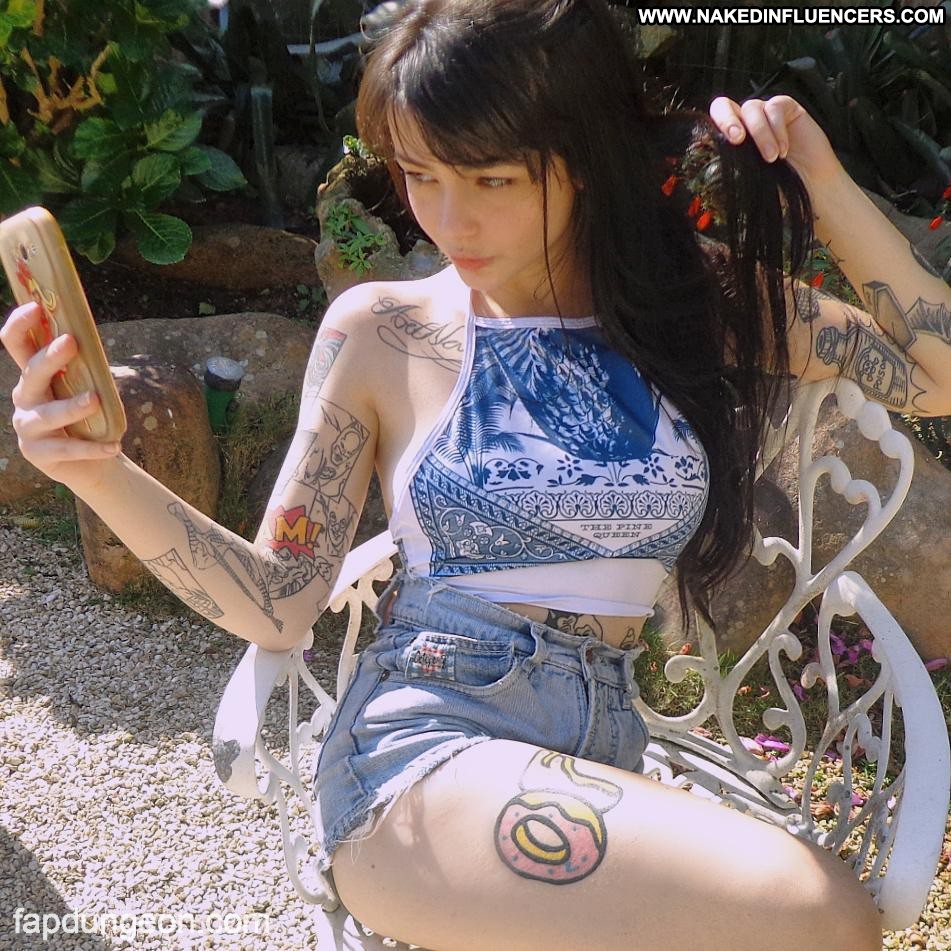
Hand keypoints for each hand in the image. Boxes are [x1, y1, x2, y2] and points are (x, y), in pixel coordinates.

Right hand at [1, 301, 121, 490]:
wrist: (87, 464)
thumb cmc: (86, 418)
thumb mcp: (83, 389)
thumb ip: (85, 369)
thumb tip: (94, 340)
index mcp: (33, 377)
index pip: (17, 345)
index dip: (20, 324)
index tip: (35, 306)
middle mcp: (25, 399)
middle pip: (31, 374)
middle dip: (50, 357)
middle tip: (71, 342)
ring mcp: (28, 427)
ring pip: (49, 414)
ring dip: (72, 406)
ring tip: (95, 400)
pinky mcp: (39, 454)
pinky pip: (68, 449)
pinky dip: (93, 448)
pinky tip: (114, 446)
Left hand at [708, 94, 842, 186]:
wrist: (810, 186)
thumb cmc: (779, 185)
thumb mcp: (749, 178)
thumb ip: (733, 167)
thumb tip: (715, 165)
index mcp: (731, 139)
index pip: (713, 123)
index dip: (715, 127)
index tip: (724, 146)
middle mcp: (745, 123)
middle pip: (725, 106)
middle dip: (727, 120)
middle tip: (738, 140)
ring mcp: (765, 113)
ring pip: (752, 108)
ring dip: (760, 134)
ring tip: (771, 159)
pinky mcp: (787, 108)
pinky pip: (775, 107)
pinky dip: (777, 128)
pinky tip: (783, 149)